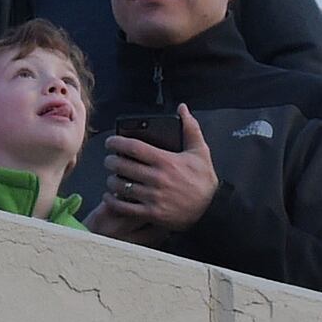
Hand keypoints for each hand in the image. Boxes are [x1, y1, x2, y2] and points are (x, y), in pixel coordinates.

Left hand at [90, 108, 216, 237]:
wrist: (212, 209)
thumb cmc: (204, 180)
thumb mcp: (200, 151)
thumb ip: (190, 128)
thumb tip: (182, 108)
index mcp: (166, 161)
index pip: (134, 147)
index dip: (117, 142)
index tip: (111, 142)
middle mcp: (157, 178)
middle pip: (123, 166)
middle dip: (110, 161)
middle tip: (109, 160)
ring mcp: (153, 197)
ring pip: (121, 187)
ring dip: (111, 181)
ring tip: (111, 177)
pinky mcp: (152, 213)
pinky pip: (124, 207)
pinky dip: (113, 201)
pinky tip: (110, 196)